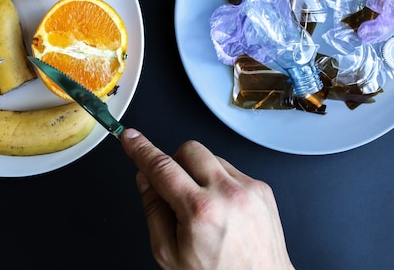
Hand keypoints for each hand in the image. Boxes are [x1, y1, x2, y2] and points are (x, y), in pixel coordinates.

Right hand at [121, 128, 294, 269]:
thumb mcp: (169, 253)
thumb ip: (153, 211)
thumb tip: (145, 179)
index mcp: (200, 210)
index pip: (162, 167)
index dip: (141, 150)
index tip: (131, 138)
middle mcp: (228, 194)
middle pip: (190, 150)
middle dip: (175, 162)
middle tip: (173, 188)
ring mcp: (249, 189)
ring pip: (212, 158)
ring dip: (199, 174)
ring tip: (203, 207)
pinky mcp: (263, 189)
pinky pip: (232, 171)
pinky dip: (220, 183)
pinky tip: (222, 209)